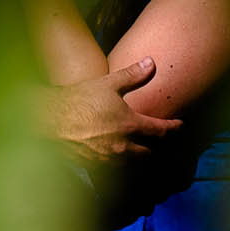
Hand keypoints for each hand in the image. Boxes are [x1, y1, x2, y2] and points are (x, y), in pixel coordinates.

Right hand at [41, 58, 181, 163]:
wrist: (50, 119)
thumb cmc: (80, 99)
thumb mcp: (108, 83)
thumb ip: (133, 75)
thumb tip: (152, 62)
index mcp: (130, 125)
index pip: (160, 131)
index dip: (173, 128)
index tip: (179, 125)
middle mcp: (123, 146)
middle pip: (148, 152)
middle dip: (155, 146)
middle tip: (159, 140)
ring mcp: (107, 158)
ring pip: (131, 162)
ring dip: (138, 156)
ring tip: (139, 149)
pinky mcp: (93, 165)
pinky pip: (112, 167)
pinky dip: (118, 162)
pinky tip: (115, 156)